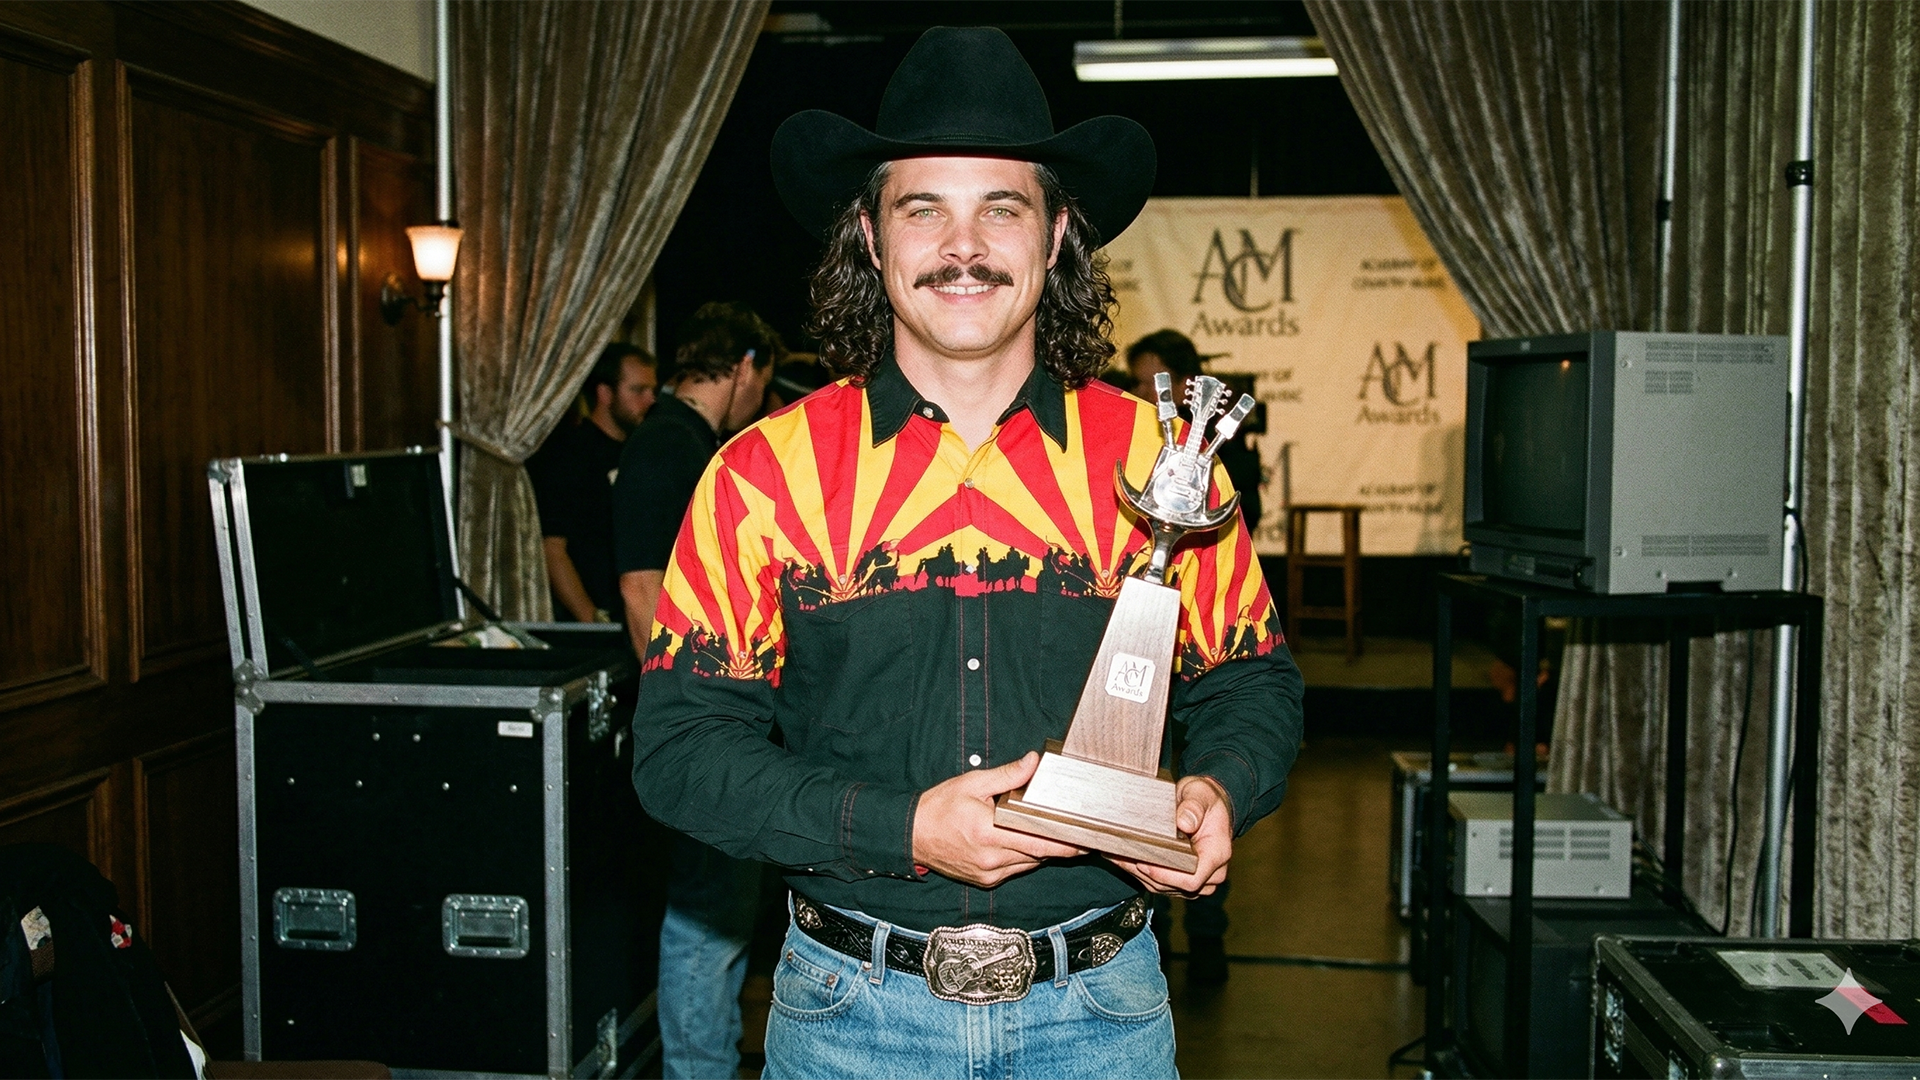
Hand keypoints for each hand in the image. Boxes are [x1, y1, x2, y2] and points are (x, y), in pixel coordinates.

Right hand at [912, 752, 1086, 886]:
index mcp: (990, 832)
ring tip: (1056, 834)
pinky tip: (1026, 841)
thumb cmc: (940, 808)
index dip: (1066, 842)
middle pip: (1040, 855)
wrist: (912, 836)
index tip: (1086, 837)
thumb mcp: (972, 783)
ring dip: (1043, 850)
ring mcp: (990, 872)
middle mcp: (992, 857)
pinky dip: (1026, 856)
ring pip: (1030, 863)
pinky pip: (1017, 869)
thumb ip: (1007, 775)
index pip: (1040, 841)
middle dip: (1062, 846)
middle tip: (1084, 837)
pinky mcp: (986, 880)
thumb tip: (1034, 762)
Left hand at [1108, 775, 1232, 897]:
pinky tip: (1125, 859)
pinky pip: (1161, 884)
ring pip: (1164, 888)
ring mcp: (1199, 879)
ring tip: (1118, 855)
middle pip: (1175, 886)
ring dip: (1139, 874)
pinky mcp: (1184, 879)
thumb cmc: (1206, 799)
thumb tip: (1184, 823)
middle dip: (1145, 873)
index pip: (1192, 879)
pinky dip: (1142, 873)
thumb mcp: (1200, 793)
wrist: (1210, 804)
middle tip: (1122, 855)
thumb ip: (1193, 807)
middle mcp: (1212, 872)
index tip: (1144, 863)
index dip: (1165, 875)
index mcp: (1217, 854)